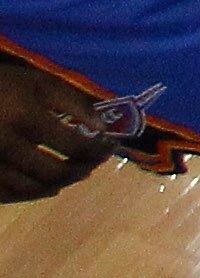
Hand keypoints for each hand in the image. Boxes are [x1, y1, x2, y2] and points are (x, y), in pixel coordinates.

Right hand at [0, 59, 112, 202]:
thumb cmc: (3, 83)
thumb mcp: (39, 83)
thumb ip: (73, 103)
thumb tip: (102, 129)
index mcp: (26, 119)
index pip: (73, 145)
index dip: (98, 149)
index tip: (111, 145)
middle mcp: (7, 146)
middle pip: (53, 172)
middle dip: (81, 169)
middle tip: (95, 162)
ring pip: (30, 188)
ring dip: (59, 184)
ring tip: (77, 174)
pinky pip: (7, 194)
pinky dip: (31, 194)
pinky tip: (48, 187)